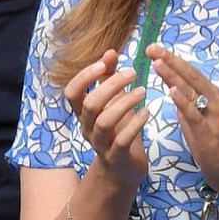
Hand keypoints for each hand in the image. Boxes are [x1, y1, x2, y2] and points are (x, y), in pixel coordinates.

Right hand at [64, 49, 147, 189]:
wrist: (122, 169)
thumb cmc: (118, 129)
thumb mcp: (112, 102)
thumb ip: (109, 78)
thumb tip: (110, 51)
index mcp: (83, 113)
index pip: (71, 93)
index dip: (84, 77)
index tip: (104, 63)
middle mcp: (87, 128)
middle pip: (90, 104)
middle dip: (111, 85)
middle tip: (133, 73)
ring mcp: (100, 144)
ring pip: (105, 121)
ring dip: (125, 103)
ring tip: (143, 91)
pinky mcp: (116, 157)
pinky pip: (122, 140)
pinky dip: (135, 124)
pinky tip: (147, 112)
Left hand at [146, 43, 218, 198]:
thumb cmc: (214, 144)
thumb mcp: (195, 120)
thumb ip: (186, 104)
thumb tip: (172, 88)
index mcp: (209, 96)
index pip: (188, 73)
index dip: (171, 60)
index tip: (153, 49)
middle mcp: (213, 100)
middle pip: (189, 76)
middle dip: (170, 61)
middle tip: (151, 47)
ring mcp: (212, 115)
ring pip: (191, 90)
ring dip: (173, 75)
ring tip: (158, 62)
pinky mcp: (208, 132)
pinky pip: (194, 114)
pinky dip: (183, 101)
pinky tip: (172, 90)